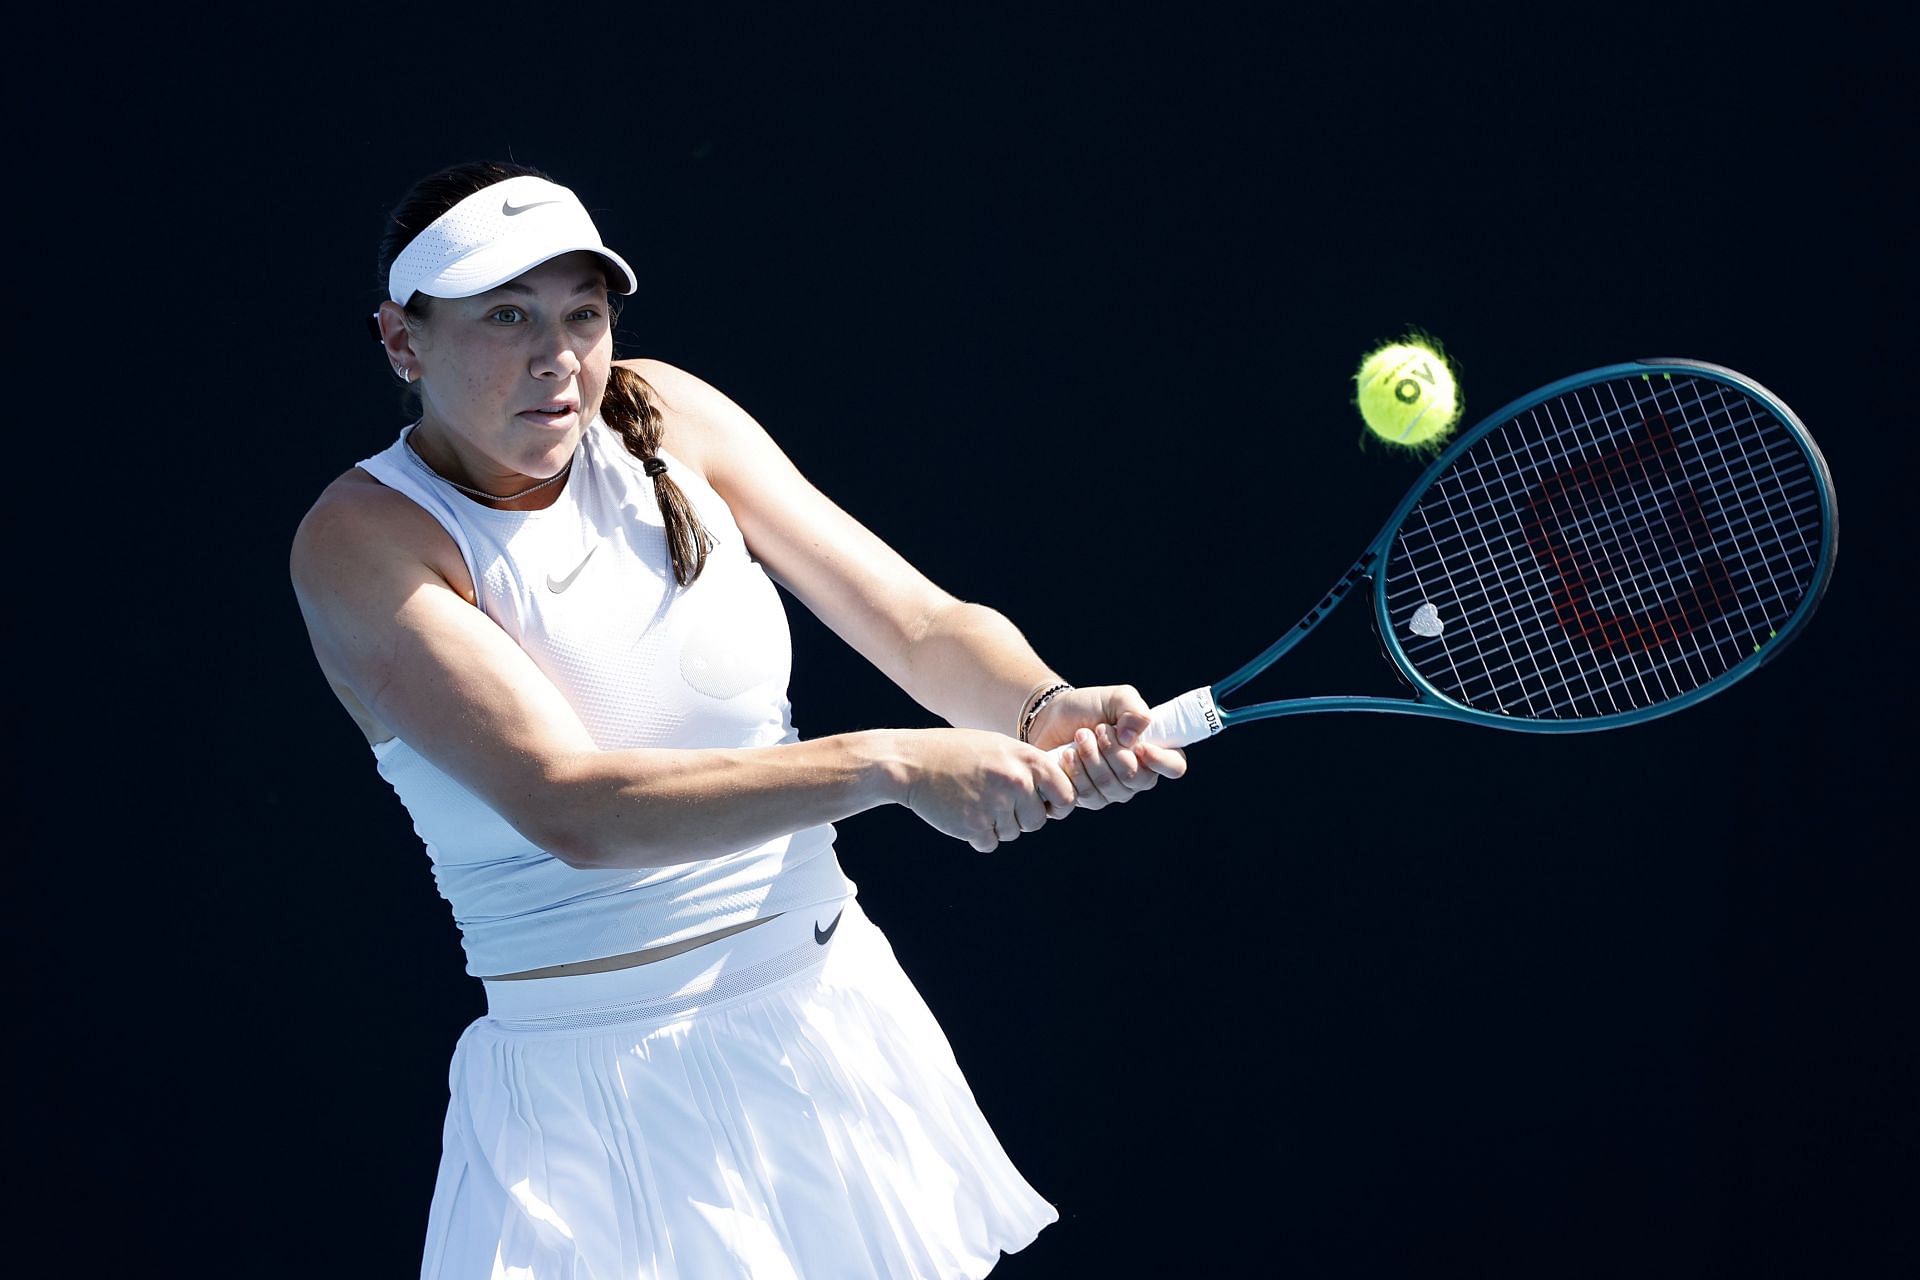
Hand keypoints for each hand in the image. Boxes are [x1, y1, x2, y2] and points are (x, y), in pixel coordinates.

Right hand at [899, 728, 1078, 851]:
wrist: (912, 764)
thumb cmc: (957, 752)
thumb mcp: (1000, 746)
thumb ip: (1029, 767)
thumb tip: (1057, 791)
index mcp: (1028, 760)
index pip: (1066, 795)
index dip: (1057, 805)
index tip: (1047, 806)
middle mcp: (1017, 783)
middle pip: (1037, 821)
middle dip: (1021, 817)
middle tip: (996, 800)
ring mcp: (996, 806)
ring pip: (1013, 833)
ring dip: (997, 825)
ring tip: (974, 800)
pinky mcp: (975, 826)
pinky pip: (990, 843)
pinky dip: (978, 834)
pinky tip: (963, 812)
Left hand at [1025, 684, 1187, 810]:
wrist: (1051, 717)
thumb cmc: (1090, 707)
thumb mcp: (1116, 697)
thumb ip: (1134, 710)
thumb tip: (1132, 738)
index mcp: (1153, 751)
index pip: (1174, 766)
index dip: (1161, 761)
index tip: (1140, 746)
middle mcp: (1137, 776)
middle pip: (1136, 778)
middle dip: (1113, 751)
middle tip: (1098, 729)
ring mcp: (1113, 791)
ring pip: (1110, 787)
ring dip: (1092, 757)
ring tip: (1080, 736)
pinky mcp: (1088, 799)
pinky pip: (1087, 795)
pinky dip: (1075, 771)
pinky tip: (1068, 754)